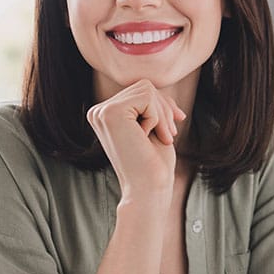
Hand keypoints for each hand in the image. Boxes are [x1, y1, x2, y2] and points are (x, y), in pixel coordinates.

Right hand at [86, 80, 186, 200]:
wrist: (148, 189)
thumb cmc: (154, 163)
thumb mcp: (153, 125)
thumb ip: (149, 104)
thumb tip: (155, 84)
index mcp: (104, 115)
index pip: (140, 91)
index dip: (162, 105)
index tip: (175, 123)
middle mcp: (98, 111)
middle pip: (144, 86)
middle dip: (164, 109)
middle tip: (169, 136)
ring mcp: (102, 111)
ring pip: (147, 89)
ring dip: (162, 114)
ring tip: (162, 137)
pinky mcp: (111, 113)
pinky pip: (147, 96)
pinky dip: (157, 116)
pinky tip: (149, 136)